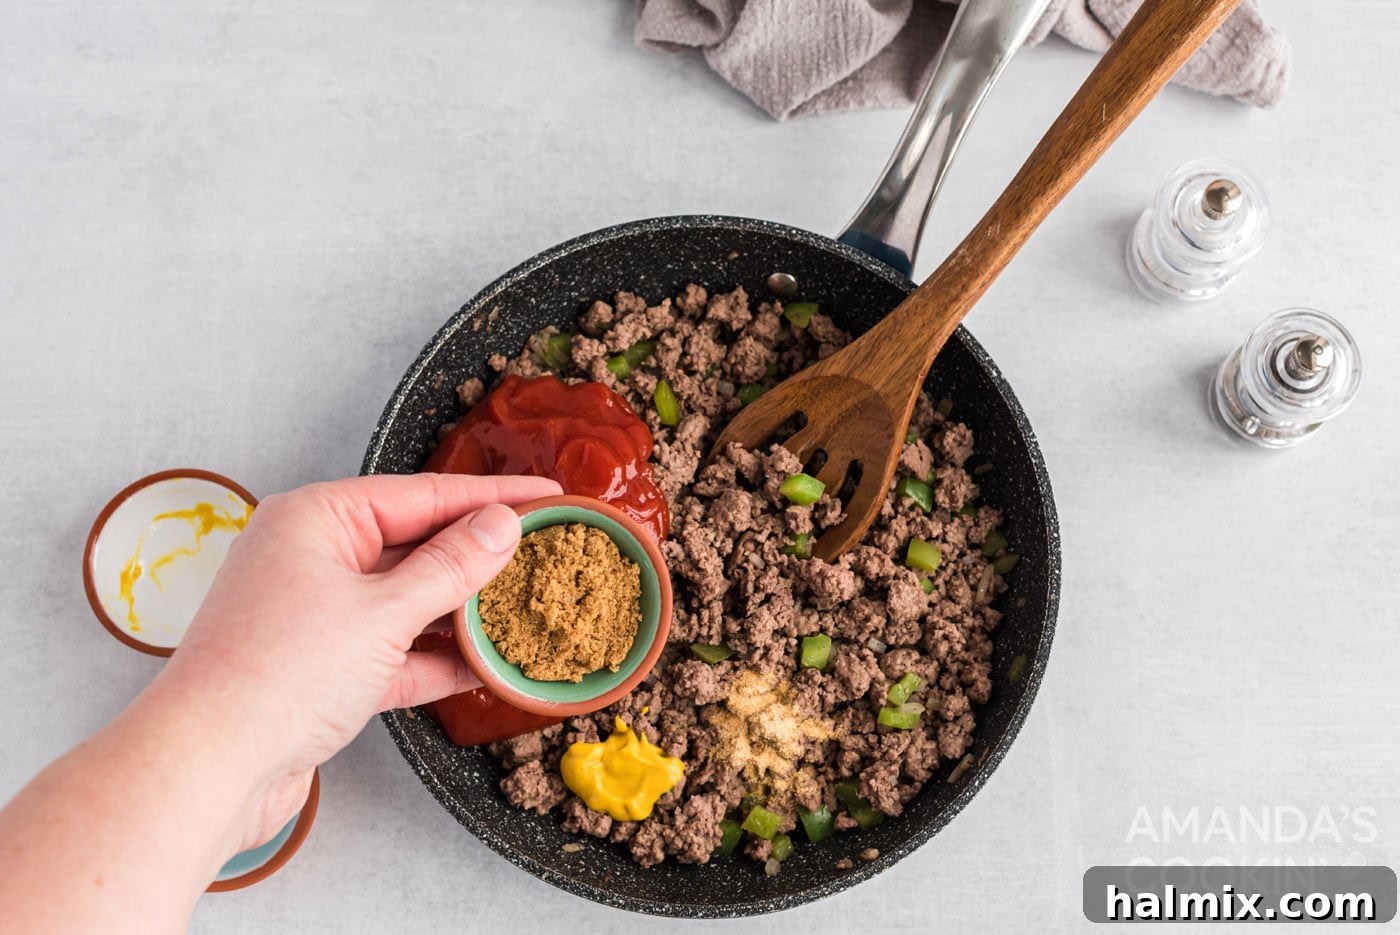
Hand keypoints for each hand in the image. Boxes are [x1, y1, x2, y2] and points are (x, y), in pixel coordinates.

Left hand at [158, 473, 561, 849]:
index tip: (548, 493)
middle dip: (481, 555)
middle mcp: (313, 557)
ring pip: (409, 601)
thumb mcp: (382, 613)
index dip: (493, 494)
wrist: (205, 769)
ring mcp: (317, 614)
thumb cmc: (277, 676)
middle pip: (418, 544)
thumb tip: (501, 524)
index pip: (425, 494)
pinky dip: (436, 658)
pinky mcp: (323, 669)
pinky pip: (394, 651)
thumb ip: (450, 568)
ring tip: (528, 609)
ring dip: (464, 612)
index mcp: (317, 519)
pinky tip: (486, 667)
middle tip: (548, 551)